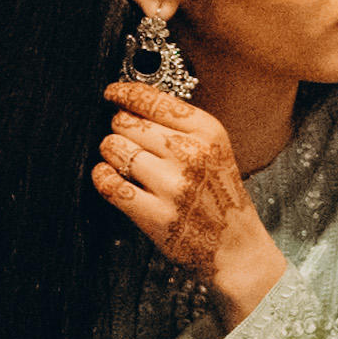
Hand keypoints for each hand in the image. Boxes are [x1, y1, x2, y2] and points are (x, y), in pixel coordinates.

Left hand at [99, 81, 280, 317]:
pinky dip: (102, 177)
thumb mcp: (215, 149)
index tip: (111, 94)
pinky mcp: (155, 214)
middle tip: (127, 141)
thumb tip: (130, 101)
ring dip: (111, 154)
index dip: (124, 93)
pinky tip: (109, 177)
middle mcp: (191, 155)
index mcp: (208, 132)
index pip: (153, 99)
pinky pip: (108, 183)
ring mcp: (172, 186)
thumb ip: (179, 124)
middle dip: (119, 129)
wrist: (235, 245)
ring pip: (114, 148)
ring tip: (124, 163)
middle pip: (126, 122)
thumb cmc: (219, 195)